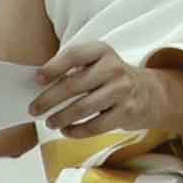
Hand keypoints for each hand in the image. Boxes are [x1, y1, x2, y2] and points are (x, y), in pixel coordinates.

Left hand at [30, 42, 168, 138]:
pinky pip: (96, 125)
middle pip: (74, 84)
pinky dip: (77, 131)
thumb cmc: (110, 77)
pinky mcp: (127, 112)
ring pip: (83, 108)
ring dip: (61, 117)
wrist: (149, 92)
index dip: (53, 67)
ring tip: (49, 122)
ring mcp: (122, 90)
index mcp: (101, 51)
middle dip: (49, 99)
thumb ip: (72, 69)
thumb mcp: (96, 63)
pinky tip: (66, 131)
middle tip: (33, 109)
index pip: (74, 55)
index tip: (37, 79)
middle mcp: (113, 68)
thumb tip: (39, 86)